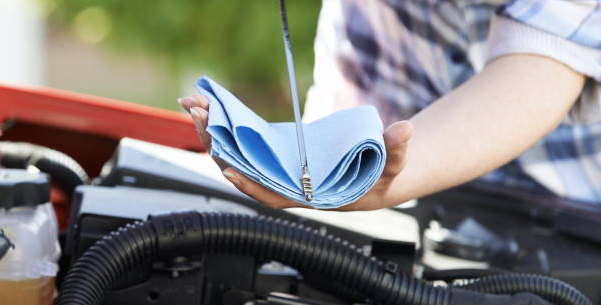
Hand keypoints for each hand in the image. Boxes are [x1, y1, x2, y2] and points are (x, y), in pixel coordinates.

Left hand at [179, 94, 412, 210]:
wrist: (378, 176)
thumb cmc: (380, 178)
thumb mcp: (391, 165)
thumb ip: (395, 149)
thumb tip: (404, 129)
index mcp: (307, 195)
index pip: (271, 195)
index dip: (249, 184)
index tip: (228, 169)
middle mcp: (286, 183)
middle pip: (244, 169)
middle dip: (219, 144)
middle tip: (198, 116)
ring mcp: (278, 168)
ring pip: (239, 156)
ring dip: (216, 133)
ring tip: (195, 107)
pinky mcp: (278, 154)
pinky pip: (246, 144)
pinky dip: (228, 128)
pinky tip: (213, 110)